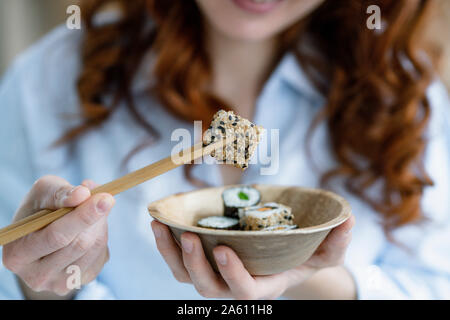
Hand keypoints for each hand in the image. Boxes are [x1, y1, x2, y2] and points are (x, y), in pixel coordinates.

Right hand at [2, 175, 114, 296]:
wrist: (43, 231)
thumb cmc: (41, 208)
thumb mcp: (43, 192)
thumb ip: (60, 193)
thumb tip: (82, 194)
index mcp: (18, 253)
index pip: (56, 236)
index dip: (83, 217)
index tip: (105, 198)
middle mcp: (36, 275)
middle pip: (78, 245)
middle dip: (96, 218)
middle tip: (107, 199)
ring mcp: (59, 283)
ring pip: (93, 249)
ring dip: (100, 225)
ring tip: (92, 211)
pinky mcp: (79, 281)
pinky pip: (100, 256)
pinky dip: (101, 236)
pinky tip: (90, 228)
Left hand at [151, 215, 354, 299]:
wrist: (279, 258)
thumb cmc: (301, 256)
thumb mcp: (323, 252)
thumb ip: (335, 242)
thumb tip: (347, 220)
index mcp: (262, 286)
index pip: (245, 292)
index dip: (234, 275)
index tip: (226, 250)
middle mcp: (233, 286)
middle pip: (208, 288)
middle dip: (196, 264)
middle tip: (190, 237)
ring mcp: (214, 276)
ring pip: (185, 276)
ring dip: (170, 253)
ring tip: (159, 226)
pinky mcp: (201, 262)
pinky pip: (177, 261)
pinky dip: (166, 244)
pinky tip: (161, 222)